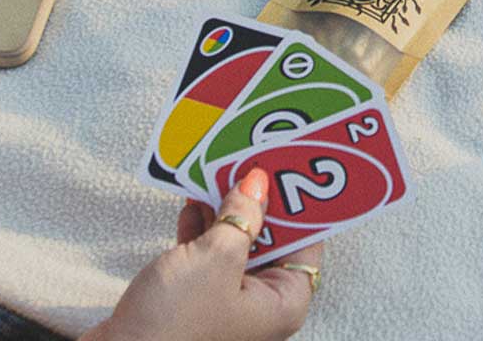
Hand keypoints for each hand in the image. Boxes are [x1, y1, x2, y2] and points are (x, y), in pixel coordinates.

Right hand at [88, 168, 322, 340]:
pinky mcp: (198, 298)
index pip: (306, 244)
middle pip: (270, 241)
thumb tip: (258, 184)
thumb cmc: (175, 320)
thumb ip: (242, 217)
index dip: (300, 205)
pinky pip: (208, 255)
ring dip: (225, 211)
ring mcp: (228, 302)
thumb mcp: (216, 258)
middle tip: (252, 162)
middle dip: (257, 203)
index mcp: (283, 302)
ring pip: (236, 244)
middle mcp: (261, 305)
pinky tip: (193, 201)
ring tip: (219, 171)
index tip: (292, 168)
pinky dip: (201, 229)